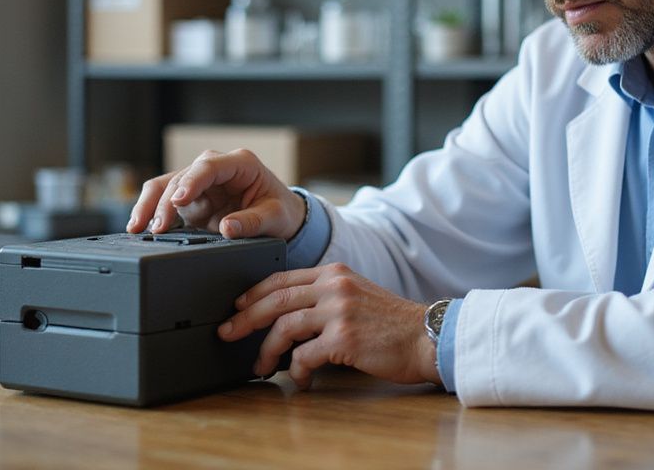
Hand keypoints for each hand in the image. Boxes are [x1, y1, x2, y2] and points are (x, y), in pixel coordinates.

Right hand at [126, 149, 306, 238]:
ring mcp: (201, 184)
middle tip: (157, 227)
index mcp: (240, 164)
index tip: (179, 199)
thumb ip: (252, 222)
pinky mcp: (192, 200)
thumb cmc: (280, 210)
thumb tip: (227, 229)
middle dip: (166, 202)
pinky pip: (165, 202)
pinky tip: (138, 227)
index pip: (208, 166)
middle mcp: (216, 169)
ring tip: (138, 227)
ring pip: (166, 187)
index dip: (191, 181)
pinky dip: (151, 213)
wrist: (281, 216)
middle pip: (182, 177)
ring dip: (151, 205)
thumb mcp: (275, 217)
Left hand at [219, 263, 441, 390]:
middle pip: (275, 299)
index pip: (282, 278)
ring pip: (284, 327)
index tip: (236, 306)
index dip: (254, 293)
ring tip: (261, 366)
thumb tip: (287, 317)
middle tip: (228, 333)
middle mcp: (334, 286)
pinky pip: (305, 354)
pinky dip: (296, 370)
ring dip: (266, 350)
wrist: (426, 336)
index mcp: (334, 273)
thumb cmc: (392, 324)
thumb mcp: (356, 295)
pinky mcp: (344, 337)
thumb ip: (326, 297)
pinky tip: (300, 380)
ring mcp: (339, 310)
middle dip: (245, 318)